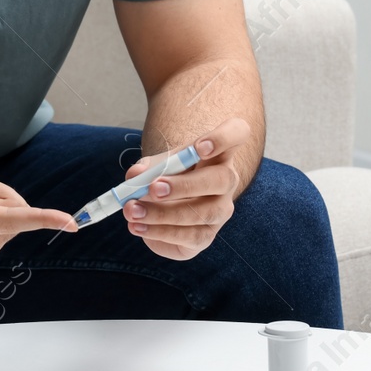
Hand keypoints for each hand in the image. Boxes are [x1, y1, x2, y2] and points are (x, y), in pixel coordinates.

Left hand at [121, 117, 253, 259]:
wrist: (167, 203)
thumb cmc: (167, 174)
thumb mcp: (156, 164)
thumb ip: (146, 167)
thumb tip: (135, 175)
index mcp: (218, 152)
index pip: (237, 133)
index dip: (223, 138)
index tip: (199, 147)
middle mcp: (226, 181)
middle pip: (221, 180)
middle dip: (185, 185)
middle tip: (153, 188)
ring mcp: (220, 210)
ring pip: (203, 213)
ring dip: (164, 214)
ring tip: (132, 211)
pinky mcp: (206, 236)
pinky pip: (190, 237)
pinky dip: (160, 232)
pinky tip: (137, 227)